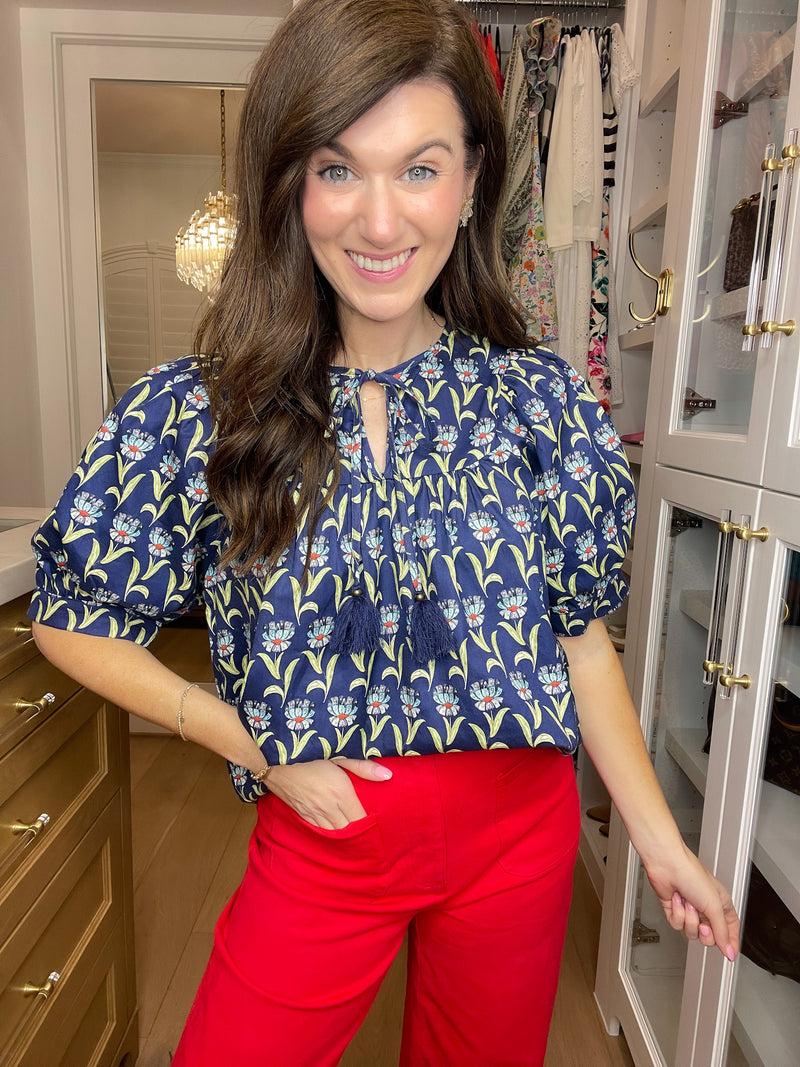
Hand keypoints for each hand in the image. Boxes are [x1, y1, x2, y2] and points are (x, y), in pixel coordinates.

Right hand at [264, 757, 391, 828]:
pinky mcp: (303, 816)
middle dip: (359, 833)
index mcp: (340, 793)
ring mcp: (313, 814)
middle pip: (349, 831)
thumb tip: (388, 776)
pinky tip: (336, 829)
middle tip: (370, 834)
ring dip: (345, 835)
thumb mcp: (339, 754)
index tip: (379, 823)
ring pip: (334, 834)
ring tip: (355, 835)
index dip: (370, 824)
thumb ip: (363, 766)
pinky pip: (320, 831)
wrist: (275, 761)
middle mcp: (328, 808)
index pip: (360, 819)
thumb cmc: (310, 754)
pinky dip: (330, 832)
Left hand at [645, 841, 739, 961]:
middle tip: (702, 922)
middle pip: (710, 936)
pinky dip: (676, 913)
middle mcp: (706, 908)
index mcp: (721, 904)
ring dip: (688, 919)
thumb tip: (730, 951)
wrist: (667, 865)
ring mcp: (690, 910)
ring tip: (688, 903)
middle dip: (704, 931)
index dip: (729, 942)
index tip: (729, 954)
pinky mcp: (675, 910)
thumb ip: (722, 932)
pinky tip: (677, 900)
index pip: (730, 930)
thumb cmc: (692, 874)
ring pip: (692, 932)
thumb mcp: (714, 906)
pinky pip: (677, 924)